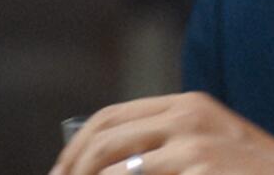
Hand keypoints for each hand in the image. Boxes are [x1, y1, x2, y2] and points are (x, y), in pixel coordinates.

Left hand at [50, 92, 273, 174]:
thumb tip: (113, 164)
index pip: (111, 116)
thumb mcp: (212, 148)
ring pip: (115, 167)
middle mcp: (187, 116)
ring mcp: (195, 144)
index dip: (77, 146)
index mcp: (187, 106)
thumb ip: (170, 147)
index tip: (61, 172)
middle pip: (104, 138)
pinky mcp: (202, 167)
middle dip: (73, 169)